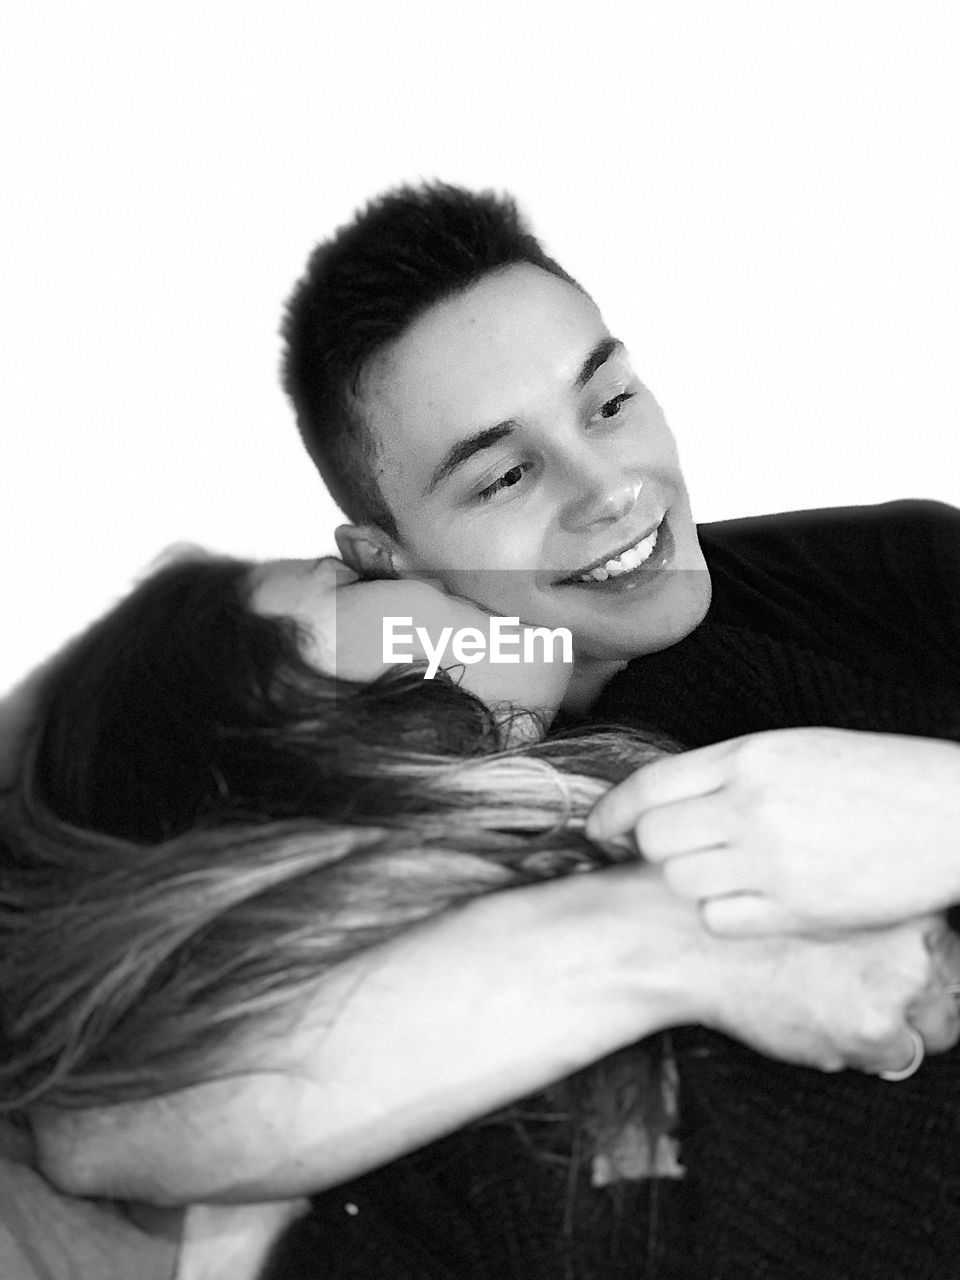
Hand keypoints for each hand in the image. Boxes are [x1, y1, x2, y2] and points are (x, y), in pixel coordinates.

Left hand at [587, 728, 959, 934]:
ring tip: (725, 871)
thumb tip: (658, 801)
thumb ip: (725, 772)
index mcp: (749, 756)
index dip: (613, 812)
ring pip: (681, 882)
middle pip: (655, 840)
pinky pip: (719, 920)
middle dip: (655, 847)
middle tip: (681, 850)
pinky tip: (751, 898)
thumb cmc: (873, 776)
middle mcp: (752, 806)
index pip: (648, 787)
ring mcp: (773, 861)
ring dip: (690, 880)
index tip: (600, 829)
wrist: (951, 813)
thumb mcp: (792, 750)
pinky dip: (723, 913)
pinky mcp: (798, 910)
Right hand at [696, 913, 959, 1074]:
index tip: (896, 970)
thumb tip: (919, 945)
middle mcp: (915, 936)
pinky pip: (896, 1060)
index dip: (924, 964)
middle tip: (862, 992)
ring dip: (897, 1029)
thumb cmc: (752, 920)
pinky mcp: (876, 1027)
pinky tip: (819, 1022)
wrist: (696, 943)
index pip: (950, 946)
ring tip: (835, 1005)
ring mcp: (901, 982)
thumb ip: (876, 914)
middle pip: (953, 987)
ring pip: (936, 1029)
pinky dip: (863, 1052)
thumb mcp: (822, 896)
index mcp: (902, 898)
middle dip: (917, 1000)